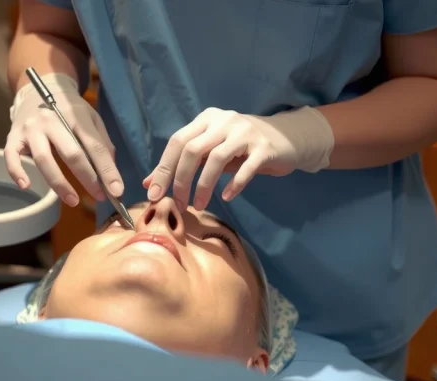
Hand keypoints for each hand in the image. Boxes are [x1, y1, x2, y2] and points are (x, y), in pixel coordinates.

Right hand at [4, 73, 122, 206]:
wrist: (36, 90)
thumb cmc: (69, 109)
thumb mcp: (91, 118)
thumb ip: (102, 142)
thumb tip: (111, 173)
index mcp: (76, 114)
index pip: (95, 146)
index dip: (107, 170)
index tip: (117, 191)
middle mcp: (52, 120)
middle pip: (72, 154)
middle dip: (88, 179)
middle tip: (100, 197)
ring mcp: (31, 128)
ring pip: (44, 159)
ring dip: (59, 184)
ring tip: (73, 201)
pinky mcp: (14, 136)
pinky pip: (12, 156)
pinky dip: (17, 172)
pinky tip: (26, 185)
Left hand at [144, 106, 333, 210]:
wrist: (287, 138)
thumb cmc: (242, 148)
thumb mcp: (210, 151)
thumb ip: (182, 164)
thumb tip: (149, 184)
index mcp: (206, 119)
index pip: (177, 141)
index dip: (163, 169)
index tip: (154, 194)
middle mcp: (224, 121)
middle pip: (193, 150)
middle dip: (181, 180)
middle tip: (179, 204)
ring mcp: (245, 132)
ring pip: (216, 159)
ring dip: (203, 186)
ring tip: (198, 205)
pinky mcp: (265, 148)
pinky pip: (246, 168)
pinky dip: (234, 184)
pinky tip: (226, 197)